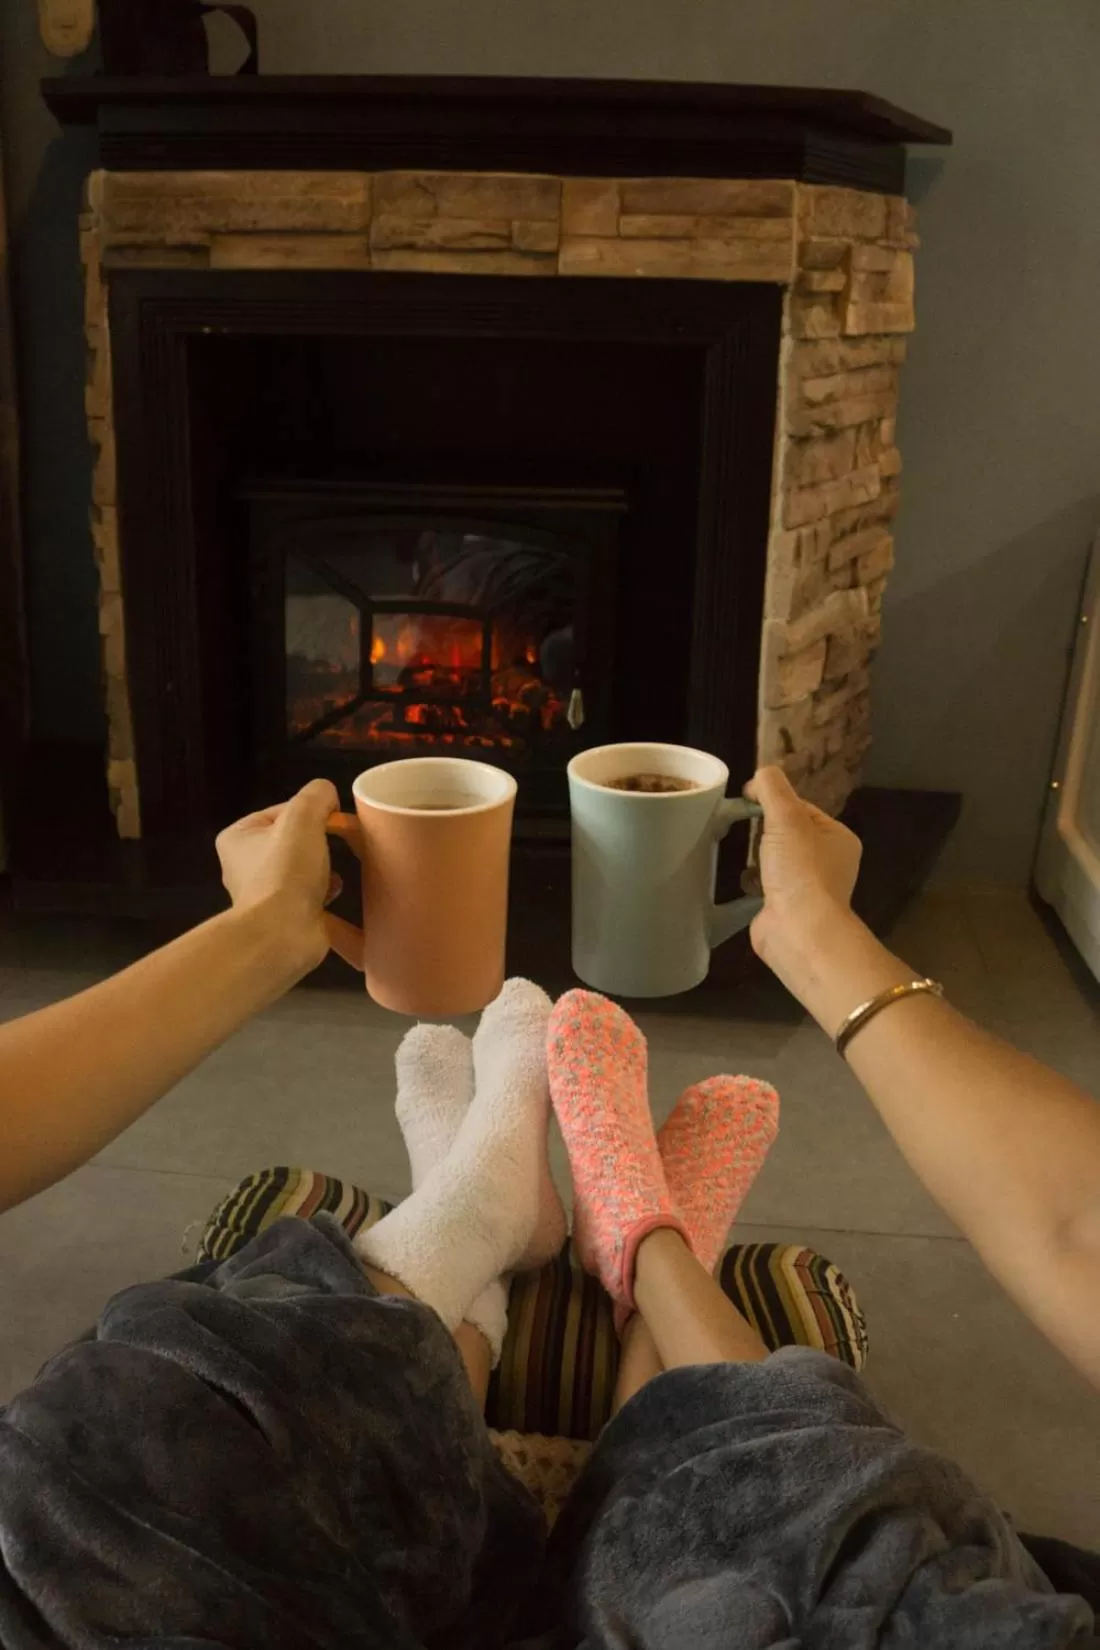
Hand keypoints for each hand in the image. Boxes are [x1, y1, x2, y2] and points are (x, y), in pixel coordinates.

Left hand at [216, 779, 339, 973]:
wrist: (283, 934)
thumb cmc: (286, 871)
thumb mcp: (303, 817)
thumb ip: (317, 795)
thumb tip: (328, 797)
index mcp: (237, 837)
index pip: (282, 811)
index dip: (311, 813)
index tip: (333, 822)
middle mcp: (243, 865)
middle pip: (293, 839)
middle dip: (319, 842)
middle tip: (339, 845)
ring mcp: (262, 893)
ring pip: (302, 867)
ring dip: (323, 868)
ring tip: (334, 874)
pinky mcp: (281, 916)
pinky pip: (308, 894)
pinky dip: (324, 892)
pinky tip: (334, 893)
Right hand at [744, 766, 862, 993]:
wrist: (799, 930)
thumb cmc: (800, 870)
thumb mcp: (787, 818)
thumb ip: (773, 789)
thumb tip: (760, 775)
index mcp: (839, 838)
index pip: (803, 808)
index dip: (775, 800)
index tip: (748, 798)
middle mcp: (829, 862)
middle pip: (789, 833)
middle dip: (766, 831)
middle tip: (745, 829)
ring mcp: (809, 887)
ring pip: (777, 859)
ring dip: (759, 857)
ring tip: (745, 855)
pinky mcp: (788, 908)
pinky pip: (767, 884)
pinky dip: (755, 881)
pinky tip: (745, 880)